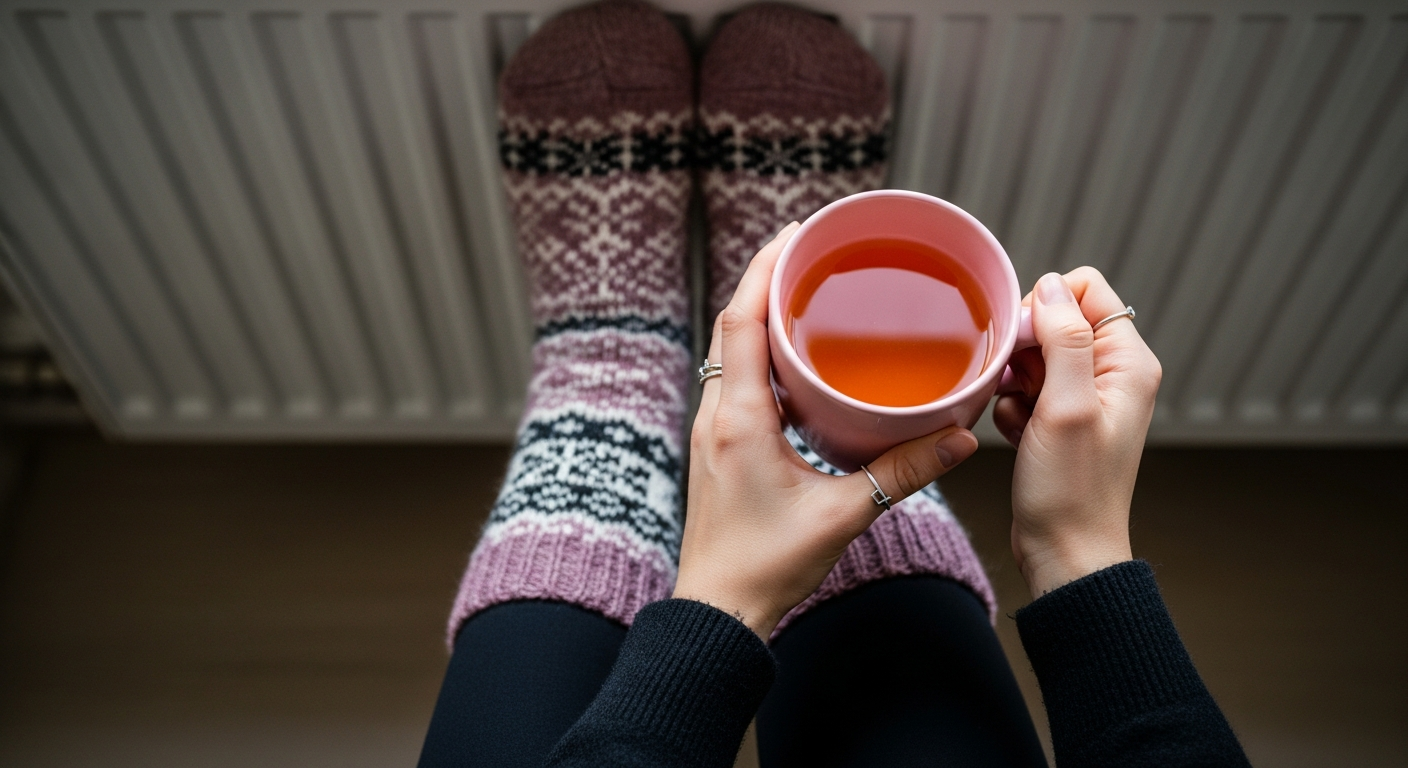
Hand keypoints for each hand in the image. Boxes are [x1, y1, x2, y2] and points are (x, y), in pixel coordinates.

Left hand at [674, 223, 979, 638]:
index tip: (795, 234)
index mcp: (740, 418)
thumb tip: (958, 438)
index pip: (741, 320)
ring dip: (761, 321)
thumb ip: (903, 473)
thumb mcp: (844, 514)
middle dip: (766, 283)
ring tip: (808, 299)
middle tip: (811, 256)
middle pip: (732, 326)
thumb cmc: (766, 565)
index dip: (764, 269)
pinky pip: (735, 384)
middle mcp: (717, 414)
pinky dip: (762, 360)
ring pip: (730, 354)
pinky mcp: (719, 449)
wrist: (718, 611)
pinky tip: (799, 369)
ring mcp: (713, 431)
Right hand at [994, 268, 1161, 598]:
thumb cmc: (1072, 491)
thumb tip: (1052, 286)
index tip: (1026, 347)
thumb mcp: (1067, 407)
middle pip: (1056, 320)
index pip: (1086, 290)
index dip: (1047, 307)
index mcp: (1127, 363)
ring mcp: (1086, 398)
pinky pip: (1025, 388)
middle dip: (1024, 347)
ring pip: (1034, 354)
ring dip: (1014, 378)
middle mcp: (1112, 375)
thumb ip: (1065, 340)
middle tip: (1020, 388)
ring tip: (1019, 415)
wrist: (1065, 552)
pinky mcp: (1061, 420)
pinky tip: (1016, 432)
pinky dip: (1012, 405)